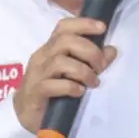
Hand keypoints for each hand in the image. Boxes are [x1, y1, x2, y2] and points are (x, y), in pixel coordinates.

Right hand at [13, 18, 117, 134]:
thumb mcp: (74, 72)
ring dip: (83, 71)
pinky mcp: (35, 92)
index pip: (64, 27)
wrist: (26, 113)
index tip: (102, 28)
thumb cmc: (52, 89)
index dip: (83, 24)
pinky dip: (71, 87)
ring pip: (60, 62)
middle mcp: (42, 57)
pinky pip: (53, 84)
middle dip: (90, 51)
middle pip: (66, 41)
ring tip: (92, 82)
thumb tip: (111, 50)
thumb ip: (92, 60)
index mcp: (51, 48)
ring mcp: (37, 74)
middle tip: (101, 67)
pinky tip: (79, 92)